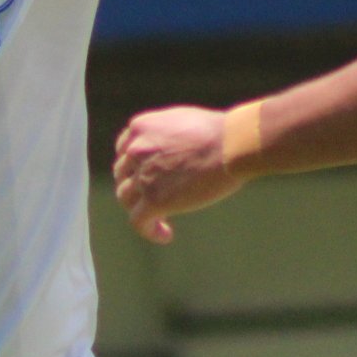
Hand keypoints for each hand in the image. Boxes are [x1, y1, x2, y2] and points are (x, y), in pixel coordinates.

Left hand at [112, 107, 246, 243]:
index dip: (133, 166)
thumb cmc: (221, 132)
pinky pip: (139, 222)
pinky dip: (149, 230)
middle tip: (152, 197)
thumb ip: (166, 134)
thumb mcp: (182, 121)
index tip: (144, 176)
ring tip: (160, 218)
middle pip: (123, 175)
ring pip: (126, 199)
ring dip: (140, 209)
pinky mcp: (154, 199)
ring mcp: (143, 175)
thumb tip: (170, 151)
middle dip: (135, 187)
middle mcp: (136, 149)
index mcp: (141, 127)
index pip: (124, 150)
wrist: (233, 143)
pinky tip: (165, 235)